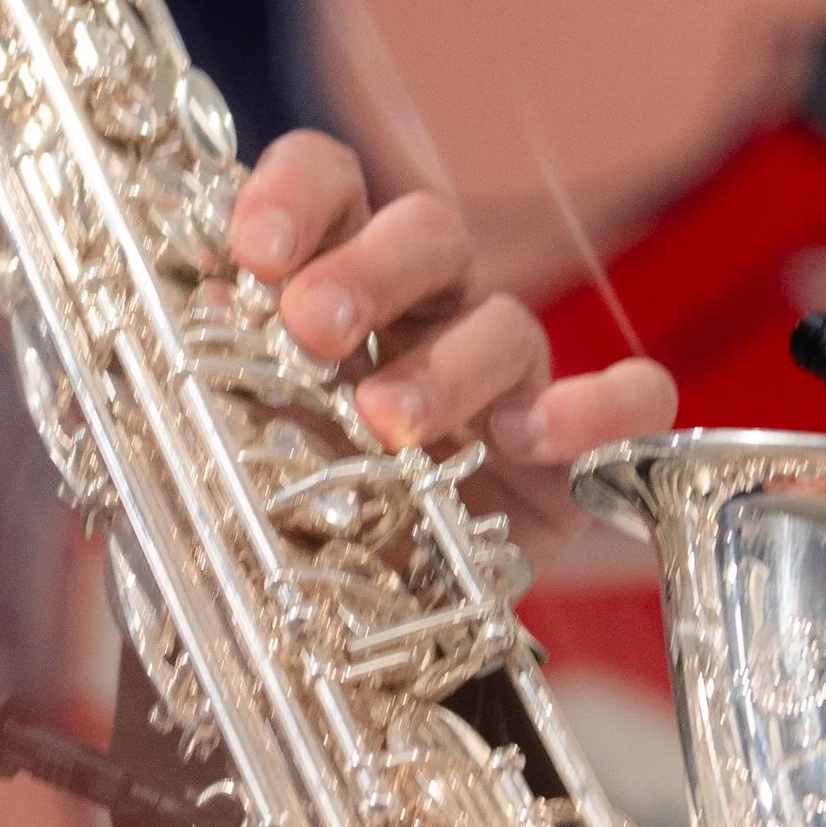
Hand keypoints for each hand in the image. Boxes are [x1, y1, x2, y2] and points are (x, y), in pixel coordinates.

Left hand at [225, 130, 675, 575]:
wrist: (360, 643)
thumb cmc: (288, 528)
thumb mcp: (225, 458)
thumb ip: (208, 389)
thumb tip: (193, 318)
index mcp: (334, 284)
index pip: (332, 183)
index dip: (296, 195)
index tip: (257, 251)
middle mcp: (427, 312)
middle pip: (429, 230)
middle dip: (368, 270)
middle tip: (314, 329)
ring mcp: (507, 378)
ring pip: (508, 320)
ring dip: (447, 366)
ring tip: (388, 425)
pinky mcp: (576, 455)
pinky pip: (632, 399)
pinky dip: (599, 408)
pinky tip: (532, 437)